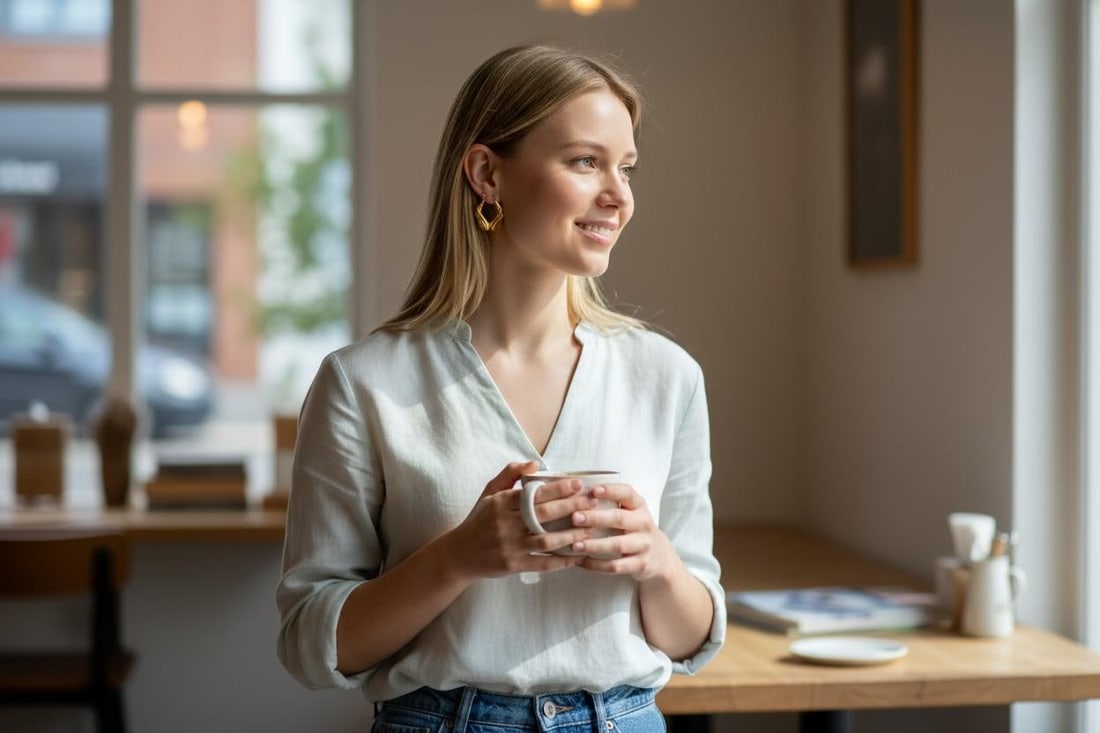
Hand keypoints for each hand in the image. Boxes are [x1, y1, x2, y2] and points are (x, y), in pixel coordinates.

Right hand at [443, 461, 600, 580]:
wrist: (459, 554)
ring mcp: (509, 546)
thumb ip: (509, 474)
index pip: (534, 493)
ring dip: (571, 535)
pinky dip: (561, 561)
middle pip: (544, 514)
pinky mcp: (513, 565)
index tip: (579, 483)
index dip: (558, 488)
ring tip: (592, 529)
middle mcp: (505, 524)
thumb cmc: (479, 520)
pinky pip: (542, 564)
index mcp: (501, 503)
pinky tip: (578, 556)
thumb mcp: (489, 493)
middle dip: (571, 507)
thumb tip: (535, 463)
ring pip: (546, 540)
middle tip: (592, 502)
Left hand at [569, 483, 678, 581]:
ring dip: (594, 545)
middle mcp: (644, 524)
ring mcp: (644, 545)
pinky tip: (581, 561)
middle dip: (596, 518)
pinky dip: (596, 565)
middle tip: (575, 518)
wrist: (660, 557)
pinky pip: (616, 566)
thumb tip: (576, 497)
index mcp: (639, 507)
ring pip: (617, 545)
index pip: (627, 494)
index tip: (593, 490)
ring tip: (574, 545)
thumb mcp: (631, 513)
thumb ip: (611, 504)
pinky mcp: (641, 565)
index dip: (611, 491)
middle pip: (619, 519)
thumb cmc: (635, 530)